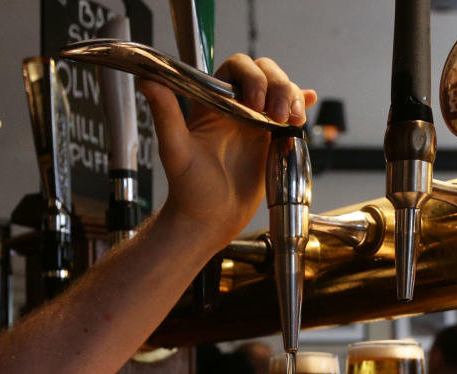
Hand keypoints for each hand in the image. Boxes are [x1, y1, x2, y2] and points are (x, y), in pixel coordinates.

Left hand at [140, 55, 316, 247]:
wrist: (209, 220)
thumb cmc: (189, 188)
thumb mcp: (175, 149)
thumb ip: (166, 113)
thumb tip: (148, 81)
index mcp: (213, 102)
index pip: (237, 69)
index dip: (252, 76)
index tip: (255, 101)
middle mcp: (236, 107)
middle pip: (265, 74)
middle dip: (278, 86)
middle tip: (277, 114)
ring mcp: (256, 123)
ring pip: (281, 91)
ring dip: (292, 97)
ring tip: (293, 119)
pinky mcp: (271, 141)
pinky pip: (289, 115)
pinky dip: (301, 105)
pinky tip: (308, 103)